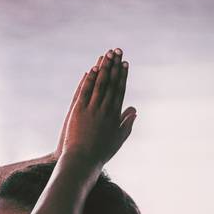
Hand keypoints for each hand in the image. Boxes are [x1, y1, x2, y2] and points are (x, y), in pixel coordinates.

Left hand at [61, 49, 135, 163]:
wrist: (83, 161)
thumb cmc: (101, 152)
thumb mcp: (119, 138)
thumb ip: (127, 122)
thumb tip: (135, 110)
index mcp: (115, 115)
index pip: (120, 90)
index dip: (123, 75)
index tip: (126, 63)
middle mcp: (105, 109)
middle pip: (111, 83)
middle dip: (115, 66)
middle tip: (118, 51)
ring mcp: (92, 109)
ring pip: (99, 84)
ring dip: (103, 68)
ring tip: (106, 55)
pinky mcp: (79, 111)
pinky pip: (85, 92)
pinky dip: (89, 80)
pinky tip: (92, 69)